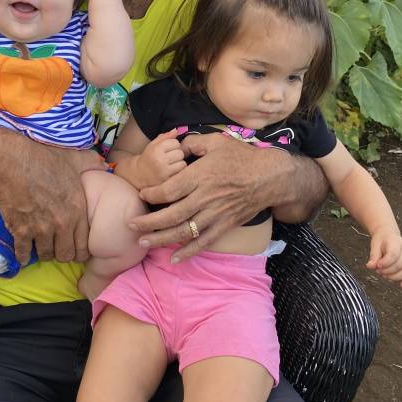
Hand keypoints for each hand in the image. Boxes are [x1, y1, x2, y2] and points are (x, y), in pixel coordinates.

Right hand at [0, 142, 105, 264]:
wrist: (15, 162)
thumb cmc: (45, 160)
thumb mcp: (73, 159)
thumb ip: (91, 164)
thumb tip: (104, 165)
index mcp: (77, 210)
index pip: (84, 246)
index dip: (80, 251)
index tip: (74, 249)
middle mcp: (61, 224)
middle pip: (65, 255)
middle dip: (62, 254)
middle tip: (57, 248)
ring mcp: (41, 229)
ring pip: (45, 255)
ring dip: (43, 253)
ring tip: (41, 248)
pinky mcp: (21, 231)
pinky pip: (23, 253)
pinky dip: (23, 256)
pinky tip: (23, 254)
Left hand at [129, 133, 291, 261]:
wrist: (270, 177)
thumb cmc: (242, 157)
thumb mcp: (216, 142)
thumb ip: (193, 143)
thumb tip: (177, 145)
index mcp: (199, 176)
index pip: (168, 190)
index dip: (152, 194)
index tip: (143, 194)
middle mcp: (204, 198)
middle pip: (171, 215)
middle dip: (149, 222)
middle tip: (132, 225)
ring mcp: (214, 214)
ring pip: (184, 231)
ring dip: (161, 239)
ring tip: (144, 243)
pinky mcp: (224, 225)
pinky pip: (204, 242)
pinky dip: (188, 252)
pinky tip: (174, 259)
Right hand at [138, 129, 186, 185]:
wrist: (138, 175)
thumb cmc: (148, 158)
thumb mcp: (153, 145)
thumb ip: (165, 136)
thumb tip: (176, 130)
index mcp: (156, 149)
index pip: (175, 143)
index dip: (173, 145)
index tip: (168, 149)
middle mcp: (159, 160)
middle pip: (180, 153)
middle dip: (177, 154)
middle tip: (171, 157)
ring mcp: (164, 172)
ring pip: (182, 163)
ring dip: (179, 163)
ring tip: (172, 164)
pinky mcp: (167, 181)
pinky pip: (181, 173)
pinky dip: (179, 171)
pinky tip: (172, 171)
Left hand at [366, 231, 401, 287]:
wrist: (388, 235)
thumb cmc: (382, 241)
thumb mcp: (375, 245)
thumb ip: (373, 256)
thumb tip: (370, 266)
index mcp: (396, 242)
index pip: (394, 254)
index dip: (385, 263)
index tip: (377, 266)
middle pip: (399, 265)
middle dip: (387, 271)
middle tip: (378, 271)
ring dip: (394, 277)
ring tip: (384, 275)